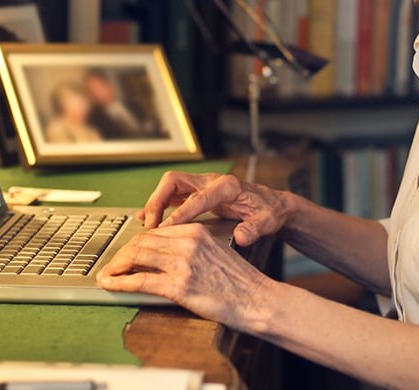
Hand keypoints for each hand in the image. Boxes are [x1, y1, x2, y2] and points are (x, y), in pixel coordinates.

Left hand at [97, 223, 270, 329]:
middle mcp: (187, 242)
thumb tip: (162, 255)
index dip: (134, 243)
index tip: (125, 253)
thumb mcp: (214, 251)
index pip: (154, 232)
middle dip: (120, 254)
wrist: (256, 300)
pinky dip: (120, 282)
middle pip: (141, 241)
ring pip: (136, 256)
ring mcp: (183, 263)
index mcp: (195, 231)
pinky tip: (111, 284)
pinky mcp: (180, 285)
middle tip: (111, 265)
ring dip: (115, 266)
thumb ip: (189, 248)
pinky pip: (140, 280)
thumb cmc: (239, 281)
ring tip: (106, 274)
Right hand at [139, 171, 293, 245]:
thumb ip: (254, 228)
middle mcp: (211, 181)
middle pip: (174, 181)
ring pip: (170, 186)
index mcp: (227, 186)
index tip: (165, 229)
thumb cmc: (269, 211)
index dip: (179, 213)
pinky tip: (148, 218)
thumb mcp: (267, 221)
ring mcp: (203, 185)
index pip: (197, 197)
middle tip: (150, 224)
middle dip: (158, 200)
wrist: (273, 203)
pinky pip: (173, 195)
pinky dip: (160, 205)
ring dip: (156, 203)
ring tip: (145, 224)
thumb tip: (240, 237)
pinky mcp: (199, 192)